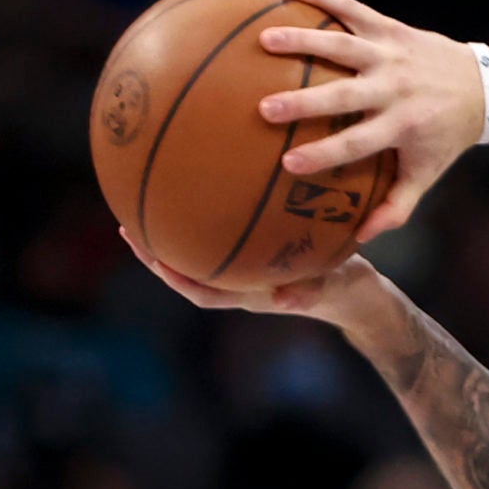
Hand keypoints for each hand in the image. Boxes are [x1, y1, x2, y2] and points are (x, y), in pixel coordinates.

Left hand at [121, 224, 382, 325]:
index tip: (146, 253)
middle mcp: (241, 286)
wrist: (360, 295)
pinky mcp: (259, 258)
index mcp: (251, 297)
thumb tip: (286, 299)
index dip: (170, 275)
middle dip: (155, 254)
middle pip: (187, 274)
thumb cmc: (346, 289)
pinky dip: (207, 220)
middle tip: (128, 224)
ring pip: (200, 257)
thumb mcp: (332, 285)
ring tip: (149, 207)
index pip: (200, 292)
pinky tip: (204, 189)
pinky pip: (225, 239)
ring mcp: (248, 273)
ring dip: (172, 239)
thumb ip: (311, 289)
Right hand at [250, 0, 485, 241]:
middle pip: (344, 96)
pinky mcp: (391, 28)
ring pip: (343, 45)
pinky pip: (352, 9)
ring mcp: (392, 55)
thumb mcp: (425, 173)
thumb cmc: (444, 137)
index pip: (357, 144)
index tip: (288, 164)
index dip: (324, 154)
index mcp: (401, 126)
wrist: (481, 86)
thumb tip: (359, 239)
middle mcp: (395, 89)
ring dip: (303, 41)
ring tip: (263, 40)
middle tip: (264, 107)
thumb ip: (395, 207)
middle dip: (305, 102)